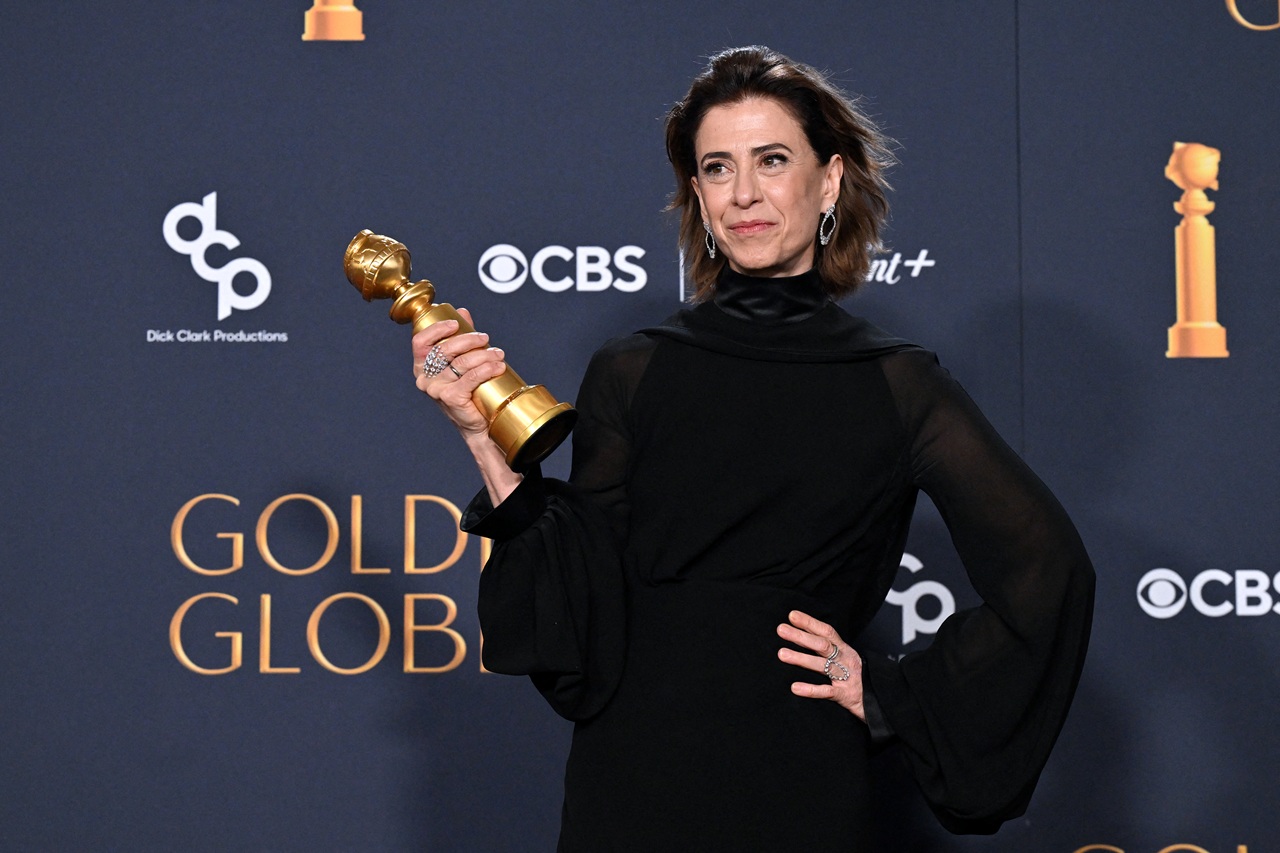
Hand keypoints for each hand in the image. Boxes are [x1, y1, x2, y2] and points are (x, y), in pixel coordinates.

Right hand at [411, 308, 506, 440]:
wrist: (478, 423)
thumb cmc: (469, 391)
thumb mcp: (461, 361)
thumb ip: (460, 336)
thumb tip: (462, 312)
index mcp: (422, 366)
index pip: (420, 341)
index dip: (437, 329)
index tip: (455, 323)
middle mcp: (424, 378)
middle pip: (445, 349)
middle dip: (468, 339)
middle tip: (485, 338)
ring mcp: (436, 389)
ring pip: (462, 362)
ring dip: (484, 355)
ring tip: (498, 354)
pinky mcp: (450, 398)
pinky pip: (470, 377)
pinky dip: (487, 369)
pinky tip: (498, 366)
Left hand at [777, 610, 864, 720]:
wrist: (885, 702)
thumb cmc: (861, 680)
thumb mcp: (847, 661)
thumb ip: (830, 652)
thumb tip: (805, 639)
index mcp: (845, 651)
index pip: (827, 632)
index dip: (810, 623)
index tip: (792, 616)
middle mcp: (846, 661)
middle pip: (822, 645)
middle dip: (801, 636)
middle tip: (781, 629)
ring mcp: (847, 678)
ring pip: (822, 665)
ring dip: (801, 658)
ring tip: (782, 654)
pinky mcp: (847, 696)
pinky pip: (827, 692)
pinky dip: (811, 690)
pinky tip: (795, 687)